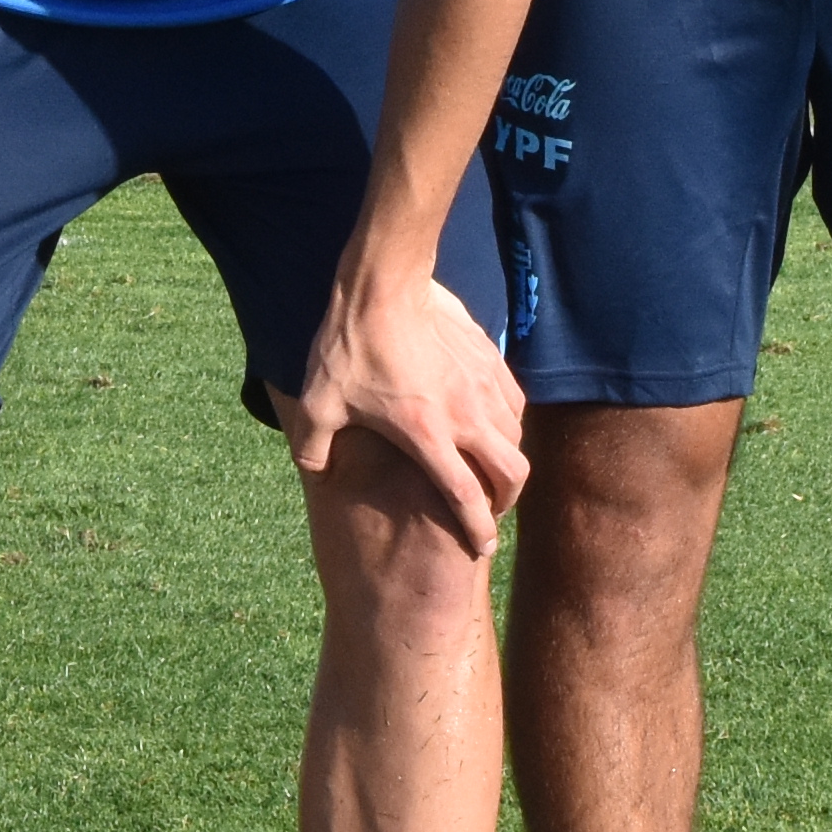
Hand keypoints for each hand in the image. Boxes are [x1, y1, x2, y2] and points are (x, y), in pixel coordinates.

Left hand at [271, 272, 528, 556]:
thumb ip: (313, 444)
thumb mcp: (318, 401)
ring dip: (509, 459)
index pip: (466, 497)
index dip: (478, 529)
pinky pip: (515, 401)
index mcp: (428, 434)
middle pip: (511, 473)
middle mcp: (466, 415)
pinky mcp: (490, 357)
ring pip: (518, 436)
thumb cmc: (350, 344)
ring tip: (492, 467)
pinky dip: (511, 421)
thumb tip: (313, 471)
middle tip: (492, 508)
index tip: (483, 547)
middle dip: (507, 500)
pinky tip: (494, 420)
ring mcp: (483, 385)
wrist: (384, 283)